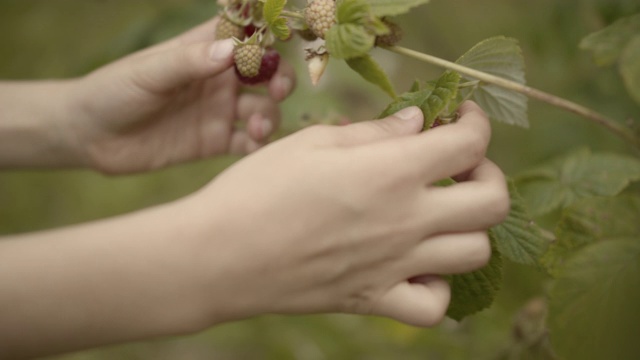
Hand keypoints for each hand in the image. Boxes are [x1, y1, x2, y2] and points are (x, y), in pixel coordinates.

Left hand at [69, 17, 295, 173]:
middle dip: (279, 79)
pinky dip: (258, 144)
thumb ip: (190, 62)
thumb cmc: (114, 90)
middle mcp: (217, 79)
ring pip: (261, 109)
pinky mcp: (215, 142)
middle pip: (264, 74)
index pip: (245, 36)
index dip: (266, 40)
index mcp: (202, 51)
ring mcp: (218, 111)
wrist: (90, 136)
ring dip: (269, 116)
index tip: (275, 51)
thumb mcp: (149, 72)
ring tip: (257, 128)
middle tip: (278, 90)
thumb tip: (233, 51)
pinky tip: (254, 146)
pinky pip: (247, 142)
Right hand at [188, 101, 509, 326]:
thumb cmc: (256, 189)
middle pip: (493, 202)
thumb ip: (374, 133)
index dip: (477, 124)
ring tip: (438, 214)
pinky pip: (433, 306)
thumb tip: (417, 121)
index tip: (461, 118)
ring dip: (469, 228)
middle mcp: (406, 221)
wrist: (219, 255)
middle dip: (488, 174)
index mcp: (391, 172)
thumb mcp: (312, 143)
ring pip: (476, 252)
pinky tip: (416, 266)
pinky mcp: (374, 299)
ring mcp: (395, 266)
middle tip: (458, 166)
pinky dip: (436, 286)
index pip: (470, 144)